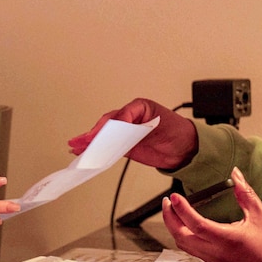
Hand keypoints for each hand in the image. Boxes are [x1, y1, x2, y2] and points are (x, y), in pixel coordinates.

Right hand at [68, 98, 197, 169]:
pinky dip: (96, 150)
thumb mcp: (158, 120)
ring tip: (75, 147)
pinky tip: (84, 153)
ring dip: (88, 142)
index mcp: (136, 108)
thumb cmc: (176, 129)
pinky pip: (108, 148)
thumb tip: (118, 125)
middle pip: (105, 126)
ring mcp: (126, 134)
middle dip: (92, 134)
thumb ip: (137, 121)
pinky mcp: (125, 147)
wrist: (185, 149)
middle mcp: (129, 120)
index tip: (98, 134)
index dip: (106, 126)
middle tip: (81, 142)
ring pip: (103, 137)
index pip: (116, 116)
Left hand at [160, 167, 261, 261]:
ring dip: (174, 228)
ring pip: (183, 245)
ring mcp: (212, 260)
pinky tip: (187, 228)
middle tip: (168, 202)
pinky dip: (184, 237)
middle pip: (181, 236)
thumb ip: (245, 194)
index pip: (195, 223)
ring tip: (173, 213)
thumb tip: (236, 174)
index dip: (181, 209)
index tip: (174, 196)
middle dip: (169, 218)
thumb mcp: (261, 216)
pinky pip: (191, 250)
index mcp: (225, 239)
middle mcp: (214, 252)